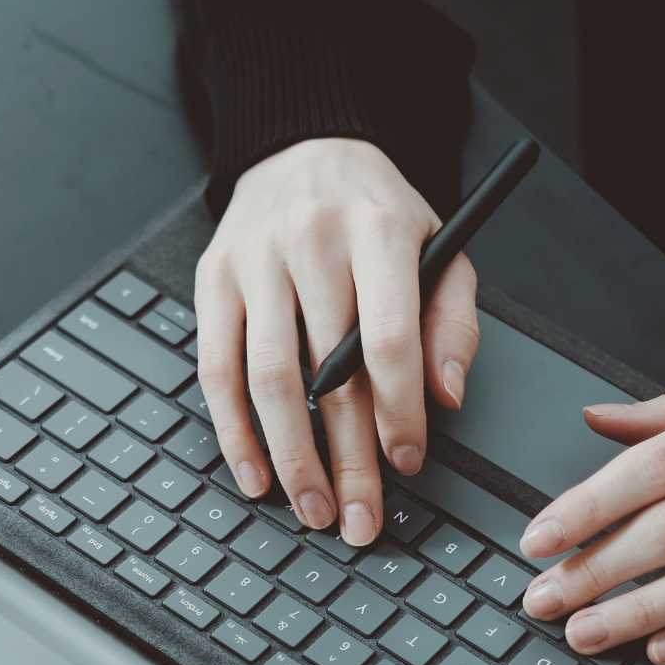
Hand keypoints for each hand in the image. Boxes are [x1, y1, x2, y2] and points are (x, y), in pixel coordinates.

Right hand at [194, 138, 478, 544]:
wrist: (302, 147)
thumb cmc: (376, 213)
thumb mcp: (440, 248)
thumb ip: (452, 322)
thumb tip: (444, 397)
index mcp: (378, 231)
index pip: (387, 338)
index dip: (398, 411)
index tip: (407, 463)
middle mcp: (310, 242)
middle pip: (327, 373)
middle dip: (346, 458)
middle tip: (359, 518)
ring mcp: (254, 261)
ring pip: (268, 379)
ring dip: (290, 456)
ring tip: (312, 508)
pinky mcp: (212, 279)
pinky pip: (215, 369)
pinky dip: (234, 431)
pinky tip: (255, 474)